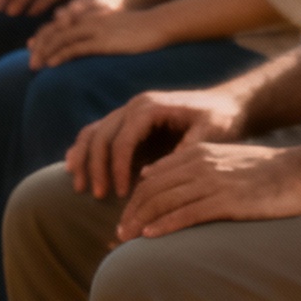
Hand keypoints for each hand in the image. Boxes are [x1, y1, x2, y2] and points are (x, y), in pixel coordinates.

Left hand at [25, 0, 160, 68]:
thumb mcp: (114, 28)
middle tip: (29, 62)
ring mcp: (94, 29)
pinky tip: (51, 64)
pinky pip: (76, 47)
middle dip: (39, 46)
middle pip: (54, 31)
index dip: (42, 36)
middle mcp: (87, 20)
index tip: (31, 48)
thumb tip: (88, 45)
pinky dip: (60, 55)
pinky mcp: (103, 41)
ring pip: (60, 39)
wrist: (159, 24)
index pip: (57, 25)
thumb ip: (98, 32)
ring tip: (34, 66)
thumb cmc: (140, 29)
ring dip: (44, 53)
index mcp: (88, 16)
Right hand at [64, 85, 250, 199]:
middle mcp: (133, 106)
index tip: (121, 194)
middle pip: (101, 136)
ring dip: (83, 159)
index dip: (118, 168)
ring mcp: (126, 112)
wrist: (226, 104)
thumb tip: (153, 172)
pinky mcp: (126, 122)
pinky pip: (96, 133)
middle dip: (97, 167)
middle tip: (98, 195)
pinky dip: (83, 151)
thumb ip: (185, 149)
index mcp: (149, 107)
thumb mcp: (210, 133)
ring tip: (80, 187)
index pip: (122, 140)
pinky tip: (75, 170)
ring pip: (92, 133)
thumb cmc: (220, 120)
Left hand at [113, 141, 300, 240]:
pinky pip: (187, 213)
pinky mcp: (227, 201)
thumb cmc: (266, 171)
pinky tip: (150, 236)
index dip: (134, 197)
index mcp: (197, 154)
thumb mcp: (223, 159)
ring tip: (126, 238)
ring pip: (164, 201)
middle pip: (152, 189)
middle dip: (131, 211)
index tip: (124, 215)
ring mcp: (213, 183)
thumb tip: (151, 175)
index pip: (153, 176)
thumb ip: (189, 165)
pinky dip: (164, 225)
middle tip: (118, 232)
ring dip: (141, 221)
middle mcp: (200, 165)